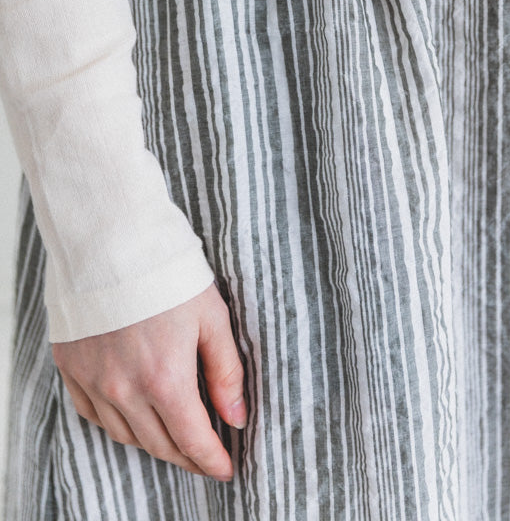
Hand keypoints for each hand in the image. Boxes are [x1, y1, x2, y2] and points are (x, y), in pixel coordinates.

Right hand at [51, 282, 246, 480]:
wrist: (110, 241)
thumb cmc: (168, 274)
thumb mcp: (212, 316)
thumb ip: (225, 371)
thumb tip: (237, 416)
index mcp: (165, 379)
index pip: (193, 440)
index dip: (212, 460)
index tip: (226, 469)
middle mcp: (125, 390)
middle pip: (159, 444)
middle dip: (187, 457)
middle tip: (205, 458)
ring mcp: (94, 381)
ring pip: (125, 435)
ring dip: (153, 443)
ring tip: (174, 440)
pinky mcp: (72, 367)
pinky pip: (93, 415)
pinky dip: (116, 424)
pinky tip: (132, 418)